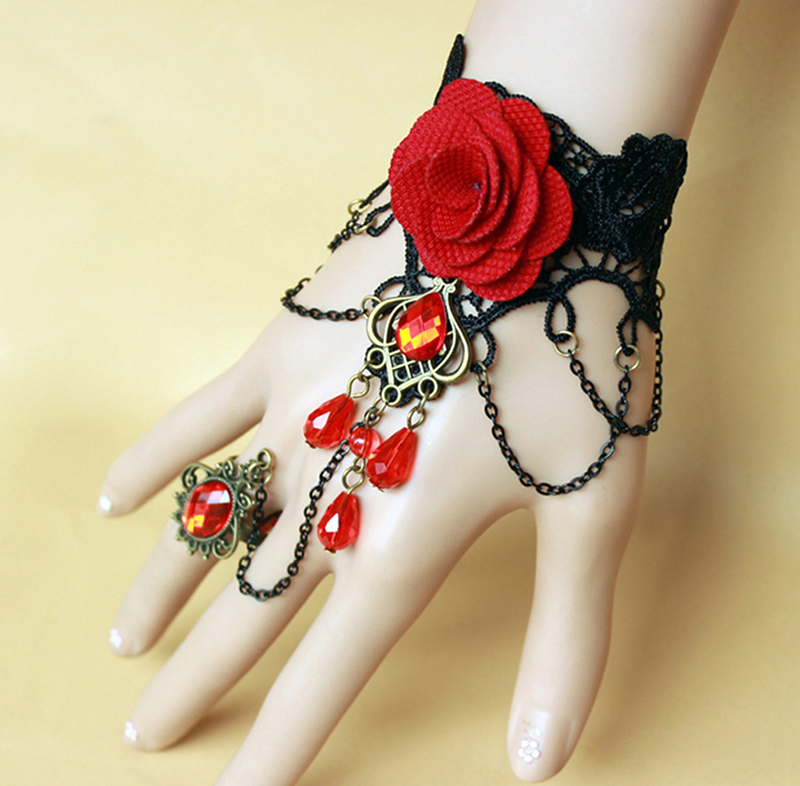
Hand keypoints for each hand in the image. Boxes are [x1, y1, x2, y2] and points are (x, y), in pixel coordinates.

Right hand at [98, 217, 654, 784]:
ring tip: (124, 640)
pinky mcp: (286, 344)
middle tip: (146, 732)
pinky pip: (200, 411)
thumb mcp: (595, 509)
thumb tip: (536, 763)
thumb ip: (564, 639)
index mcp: (408, 537)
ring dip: (166, 586)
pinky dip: (157, 456)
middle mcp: (334, 487)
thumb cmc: (577, 355)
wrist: (544, 215)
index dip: (283, 746)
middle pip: (252, 607)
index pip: (331, 670)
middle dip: (201, 678)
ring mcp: (297, 411)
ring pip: (212, 521)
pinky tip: (113, 495)